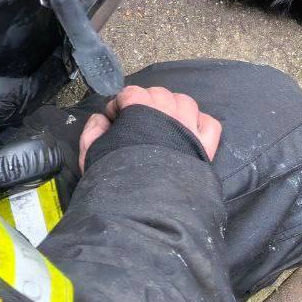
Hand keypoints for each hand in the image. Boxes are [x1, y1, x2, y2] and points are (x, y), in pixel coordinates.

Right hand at [79, 85, 221, 169]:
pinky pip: (210, 124)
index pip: (131, 92)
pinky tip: (189, 131)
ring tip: (163, 123)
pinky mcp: (204, 147)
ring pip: (186, 103)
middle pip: (160, 94)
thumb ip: (93, 131)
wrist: (143, 208)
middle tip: (137, 121)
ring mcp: (190, 128)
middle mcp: (168, 113)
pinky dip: (201, 122)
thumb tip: (102, 118)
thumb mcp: (91, 153)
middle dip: (146, 101)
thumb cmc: (114, 180)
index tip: (114, 118)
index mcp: (140, 110)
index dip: (120, 103)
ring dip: (173, 107)